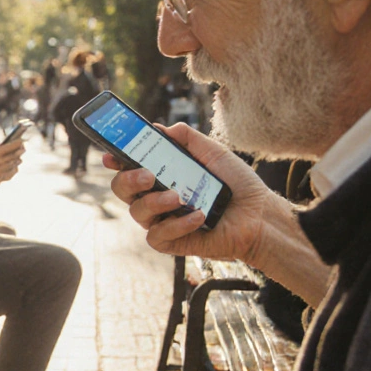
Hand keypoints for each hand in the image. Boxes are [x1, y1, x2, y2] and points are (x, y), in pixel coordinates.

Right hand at [0, 139, 23, 192]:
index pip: (9, 148)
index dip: (17, 143)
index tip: (22, 140)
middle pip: (13, 157)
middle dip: (20, 151)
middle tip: (24, 147)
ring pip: (12, 167)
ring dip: (17, 161)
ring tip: (19, 157)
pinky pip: (8, 176)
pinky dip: (12, 170)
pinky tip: (14, 167)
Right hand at [104, 123, 272, 263]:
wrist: (259, 214)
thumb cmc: (237, 184)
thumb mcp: (214, 153)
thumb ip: (188, 138)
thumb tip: (162, 128)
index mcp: (160, 175)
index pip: (128, 167)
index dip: (115, 160)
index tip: (111, 155)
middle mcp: (155, 197)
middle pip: (121, 189)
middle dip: (128, 180)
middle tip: (147, 175)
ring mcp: (161, 220)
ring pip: (136, 212)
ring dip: (154, 202)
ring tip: (178, 197)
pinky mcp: (171, 242)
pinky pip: (157, 235)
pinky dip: (176, 225)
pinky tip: (197, 216)